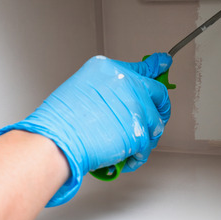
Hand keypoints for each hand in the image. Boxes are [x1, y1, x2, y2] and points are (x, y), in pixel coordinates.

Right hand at [0, 53, 172, 205]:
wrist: (57, 140)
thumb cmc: (60, 120)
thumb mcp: (82, 87)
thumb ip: (108, 88)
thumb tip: (120, 97)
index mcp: (112, 70)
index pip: (143, 67)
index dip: (157, 66)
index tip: (164, 62)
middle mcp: (128, 84)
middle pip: (158, 93)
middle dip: (160, 108)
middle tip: (154, 117)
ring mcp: (136, 108)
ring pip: (156, 123)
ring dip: (147, 135)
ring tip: (131, 144)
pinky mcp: (139, 133)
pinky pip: (147, 146)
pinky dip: (137, 155)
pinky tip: (127, 157)